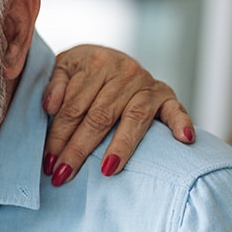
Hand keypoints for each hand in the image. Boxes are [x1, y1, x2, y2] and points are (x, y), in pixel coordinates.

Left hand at [42, 44, 195, 185]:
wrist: (108, 57)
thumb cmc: (81, 70)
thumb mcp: (63, 67)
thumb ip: (55, 84)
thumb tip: (50, 107)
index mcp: (95, 63)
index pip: (74, 108)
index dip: (58, 136)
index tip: (47, 162)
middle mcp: (124, 72)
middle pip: (99, 117)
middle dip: (79, 149)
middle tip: (63, 174)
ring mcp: (147, 85)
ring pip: (133, 119)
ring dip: (120, 147)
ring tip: (107, 170)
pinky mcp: (167, 95)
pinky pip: (176, 110)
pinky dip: (181, 123)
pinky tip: (184, 140)